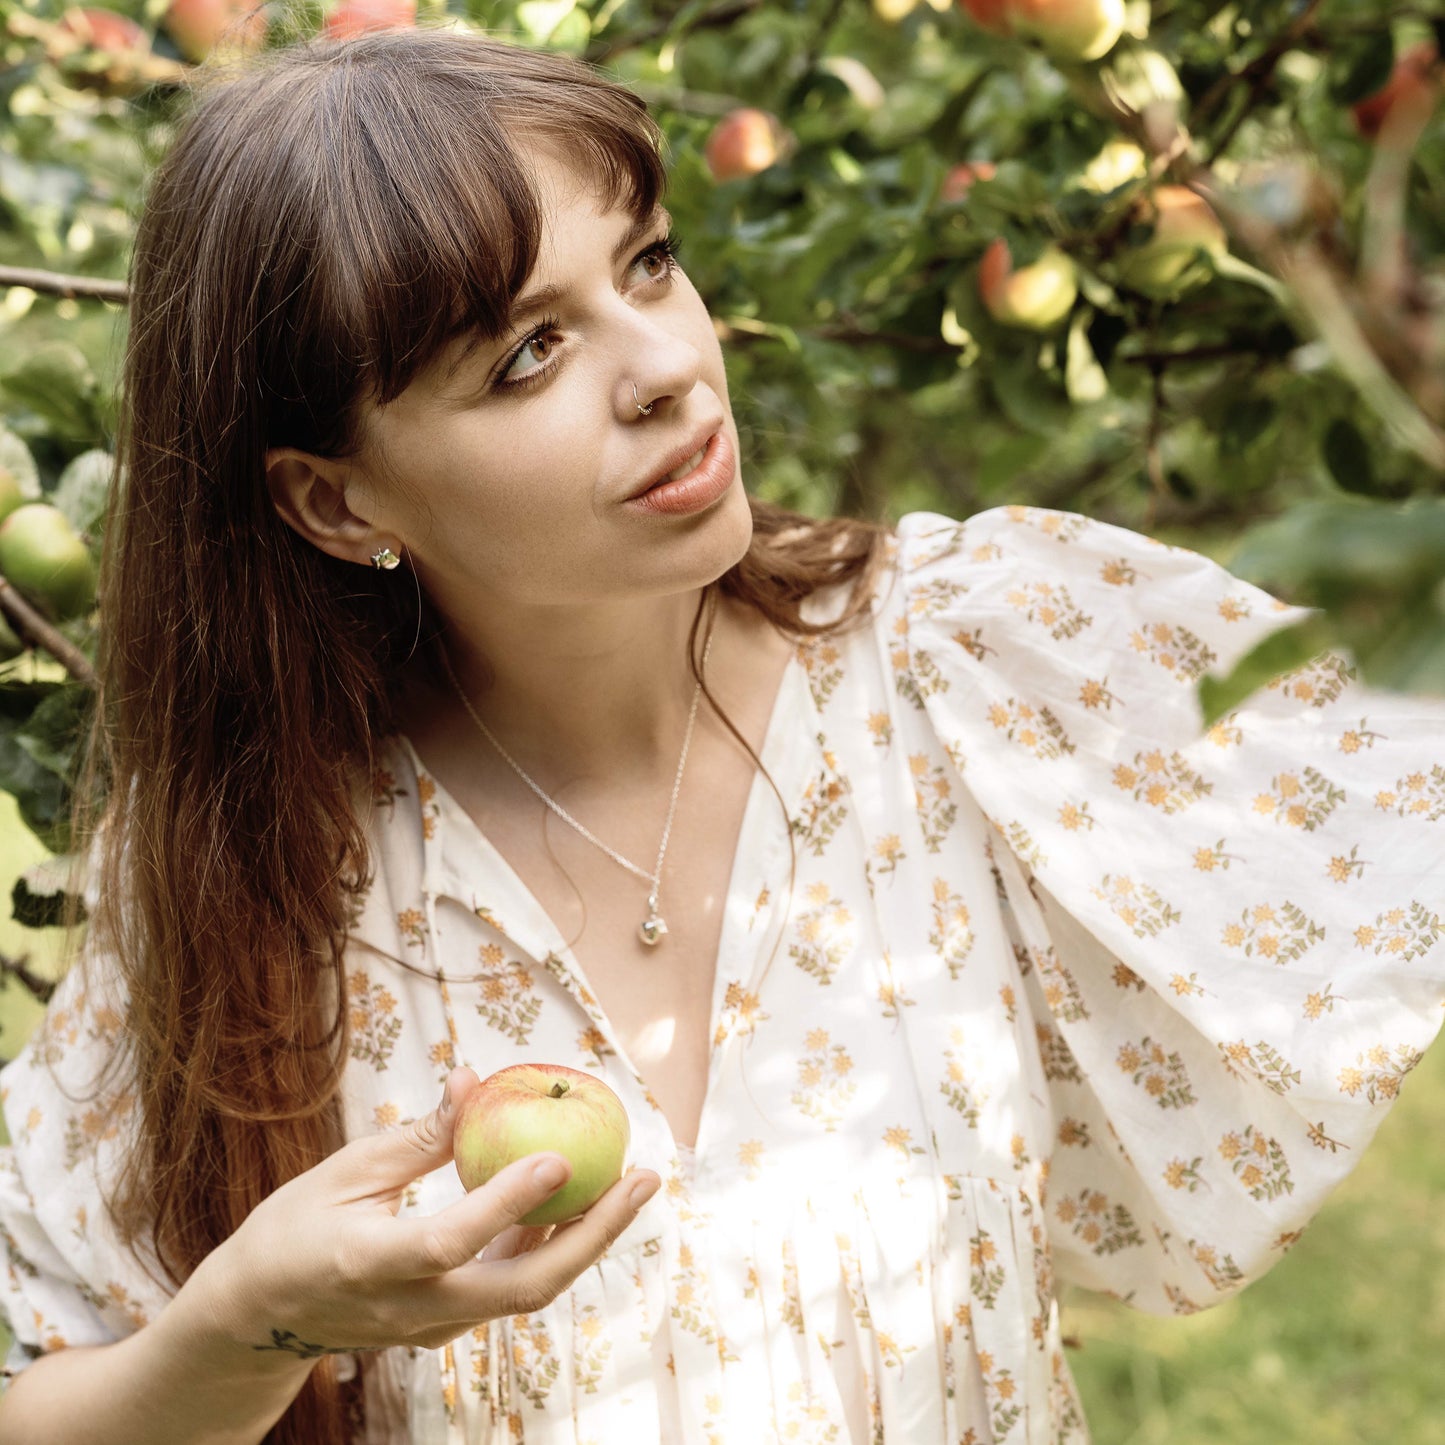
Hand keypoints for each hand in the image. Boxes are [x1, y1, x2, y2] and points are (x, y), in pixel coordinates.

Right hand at [192, 1066, 660, 1361]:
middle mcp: (412, 1308)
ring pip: (526, 1291)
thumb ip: (417, 1138)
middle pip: (523, 1288)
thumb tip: (475, 1080)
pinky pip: (510, 1288)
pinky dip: (548, 1246)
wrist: (258, 1318)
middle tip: (642, 1179)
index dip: (508, 1202)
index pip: (451, 1240)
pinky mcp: (446, 1326)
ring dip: (584, 1240)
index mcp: (372, 1264)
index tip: (557, 1157)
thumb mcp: (343, 1173)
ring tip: (629, 1183)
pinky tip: (572, 1201)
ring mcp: (434, 1326)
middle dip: (595, 1235)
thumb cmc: (293, 1230)